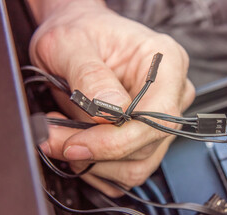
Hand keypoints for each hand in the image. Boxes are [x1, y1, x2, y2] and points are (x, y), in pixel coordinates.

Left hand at [29, 0, 194, 196]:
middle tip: (54, 136)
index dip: (117, 140)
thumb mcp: (71, 44)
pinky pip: (126, 170)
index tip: (76, 145)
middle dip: (95, 152)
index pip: (158, 118)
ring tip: (64, 135)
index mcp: (167, 64)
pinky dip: (97, 167)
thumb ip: (90, 75)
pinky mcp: (145, 138)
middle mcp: (172, 94)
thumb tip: (109, 112)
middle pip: (145, 146)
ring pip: (136, 165)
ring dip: (94, 163)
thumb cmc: (80, 33)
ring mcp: (161, 119)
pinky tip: (79, 144)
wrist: (79, 38)